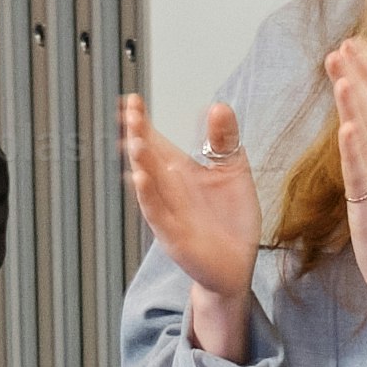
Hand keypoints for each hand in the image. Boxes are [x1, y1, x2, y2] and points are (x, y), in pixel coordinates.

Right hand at [115, 89, 259, 313]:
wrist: (236, 265)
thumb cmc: (231, 220)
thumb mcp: (233, 172)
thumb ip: (224, 140)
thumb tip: (218, 106)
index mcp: (179, 172)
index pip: (156, 142)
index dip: (143, 123)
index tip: (132, 100)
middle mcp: (168, 189)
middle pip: (147, 157)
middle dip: (137, 134)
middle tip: (130, 110)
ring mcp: (168, 212)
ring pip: (148, 184)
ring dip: (140, 162)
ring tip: (135, 140)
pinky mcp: (173, 236)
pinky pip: (156, 213)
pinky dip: (148, 197)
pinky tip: (141, 178)